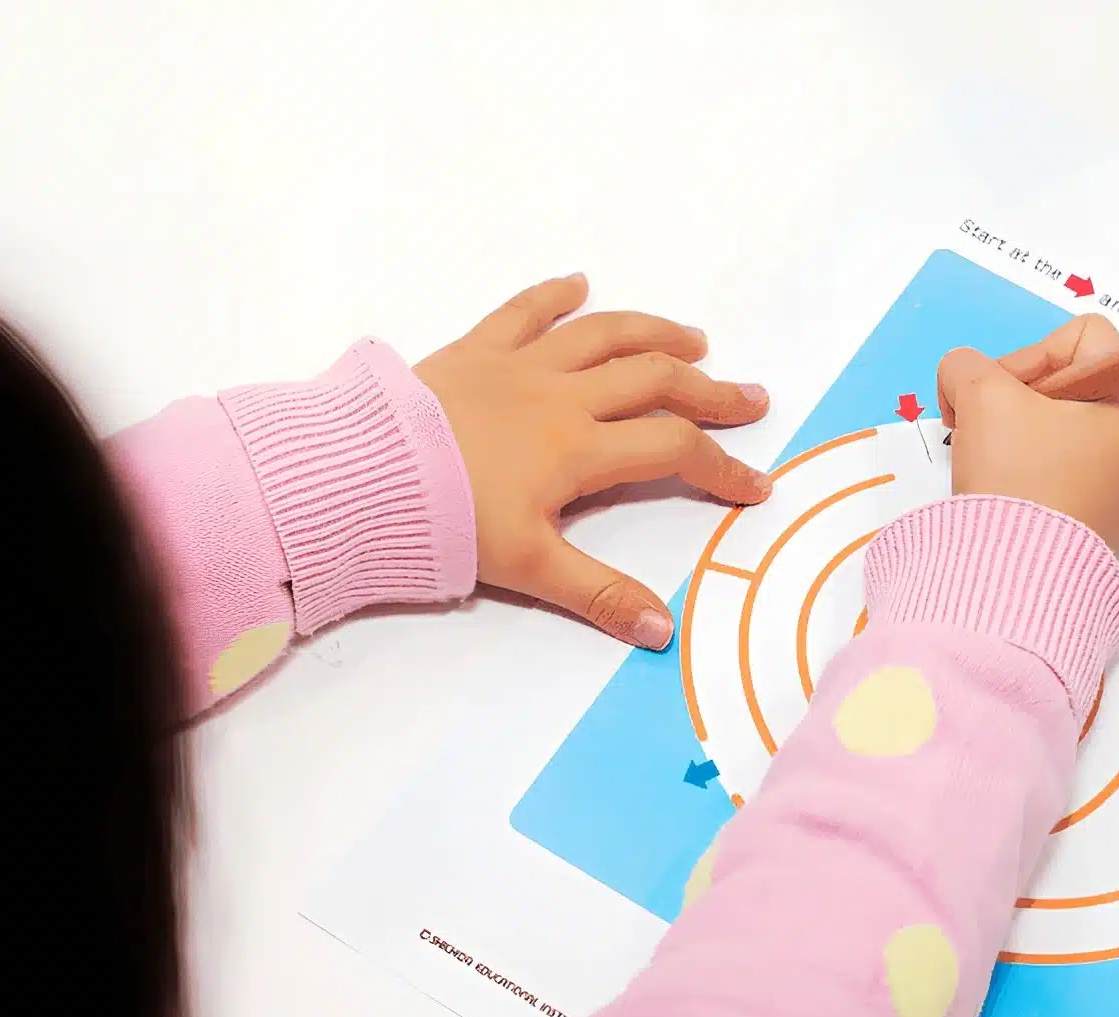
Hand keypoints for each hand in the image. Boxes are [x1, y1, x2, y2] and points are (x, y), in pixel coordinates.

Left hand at [416, 274, 771, 649]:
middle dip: (710, 392)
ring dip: (654, 334)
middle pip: (655, 382)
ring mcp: (518, 365)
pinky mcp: (473, 350)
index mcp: (580, 448)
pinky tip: (579, 283)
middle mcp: (562, 396)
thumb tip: (664, 630)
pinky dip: (555, 295)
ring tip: (694, 339)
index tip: (757, 484)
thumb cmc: (446, 524)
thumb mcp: (530, 568)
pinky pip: (522, 310)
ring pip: (603, 336)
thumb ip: (601, 595)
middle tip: (752, 397)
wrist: (361, 477)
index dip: (723, 467)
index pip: (673, 450)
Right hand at [937, 314, 1118, 552]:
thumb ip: (966, 366)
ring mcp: (1117, 489)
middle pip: (1068, 383)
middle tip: (980, 428)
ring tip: (984, 459)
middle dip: (1012, 397)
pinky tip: (996, 486)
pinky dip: (1019, 467)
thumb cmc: (1016, 479)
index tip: (1000, 395)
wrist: (1013, 582)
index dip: (1030, 354)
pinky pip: (1053, 469)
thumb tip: (964, 379)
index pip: (1083, 339)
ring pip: (1054, 427)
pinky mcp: (1089, 521)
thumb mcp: (981, 399)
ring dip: (1009, 431)